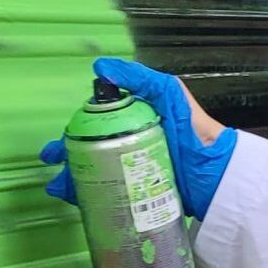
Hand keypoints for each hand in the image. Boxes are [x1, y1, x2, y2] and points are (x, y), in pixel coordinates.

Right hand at [40, 60, 236, 219]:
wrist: (214, 172)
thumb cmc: (193, 129)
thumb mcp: (169, 93)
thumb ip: (141, 78)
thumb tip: (102, 68)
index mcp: (134, 120)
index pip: (98, 124)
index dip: (76, 129)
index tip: (62, 136)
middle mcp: (131, 145)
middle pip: (91, 149)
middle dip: (68, 156)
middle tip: (54, 161)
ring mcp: (134, 170)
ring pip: (95, 173)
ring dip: (73, 179)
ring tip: (60, 185)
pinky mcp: (139, 193)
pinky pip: (109, 194)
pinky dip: (89, 197)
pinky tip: (76, 200)